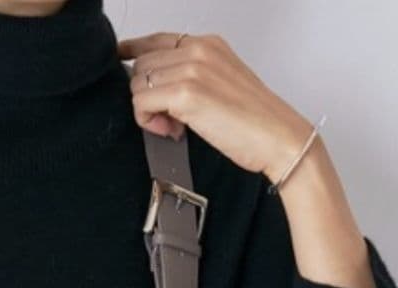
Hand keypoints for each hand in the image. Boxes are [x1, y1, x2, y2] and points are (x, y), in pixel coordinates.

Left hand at [118, 31, 314, 185]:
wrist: (277, 137)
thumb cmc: (252, 121)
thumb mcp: (219, 85)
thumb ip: (189, 78)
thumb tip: (155, 90)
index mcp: (208, 44)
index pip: (156, 39)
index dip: (133, 51)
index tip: (120, 58)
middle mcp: (198, 49)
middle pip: (141, 65)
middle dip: (147, 95)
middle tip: (169, 120)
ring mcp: (192, 68)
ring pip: (137, 83)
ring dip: (147, 111)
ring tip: (174, 126)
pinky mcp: (186, 92)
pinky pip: (141, 102)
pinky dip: (148, 121)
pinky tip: (172, 131)